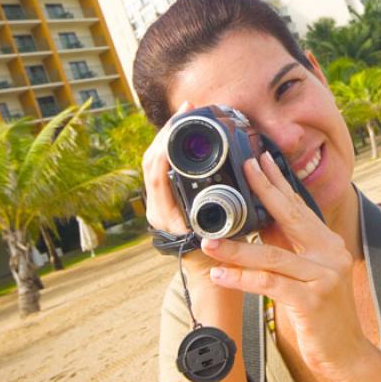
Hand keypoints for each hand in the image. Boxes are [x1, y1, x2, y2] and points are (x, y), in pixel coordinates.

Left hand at [142, 101, 221, 281]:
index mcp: (167, 216)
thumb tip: (228, 201)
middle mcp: (157, 208)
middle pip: (151, 162)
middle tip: (185, 109)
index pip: (157, 175)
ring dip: (166, 137)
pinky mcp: (163, 199)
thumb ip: (222, 221)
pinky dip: (168, 148)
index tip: (179, 125)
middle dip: (166, 133)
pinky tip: (181, 134)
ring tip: (184, 115)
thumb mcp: (222, 237)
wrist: (204, 272)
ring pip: (153, 163)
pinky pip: (160, 168)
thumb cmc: (217, 256)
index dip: (165, 148)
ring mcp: (157, 204)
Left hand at [200, 151, 373, 381]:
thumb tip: (261, 222)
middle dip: (263, 191)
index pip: (300, 207)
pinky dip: (241, 279)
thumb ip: (289, 247)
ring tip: (209, 241)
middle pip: (290, 217)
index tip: (261, 161)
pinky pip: (269, 284)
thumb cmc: (324, 313)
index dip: (279, 183)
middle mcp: (331, 253)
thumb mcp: (308, 273)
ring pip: (271, 255)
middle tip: (242, 170)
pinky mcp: (313, 300)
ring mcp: (324, 276)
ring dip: (236, 248)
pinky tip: (220, 275)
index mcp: (329, 244)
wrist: (348, 352)